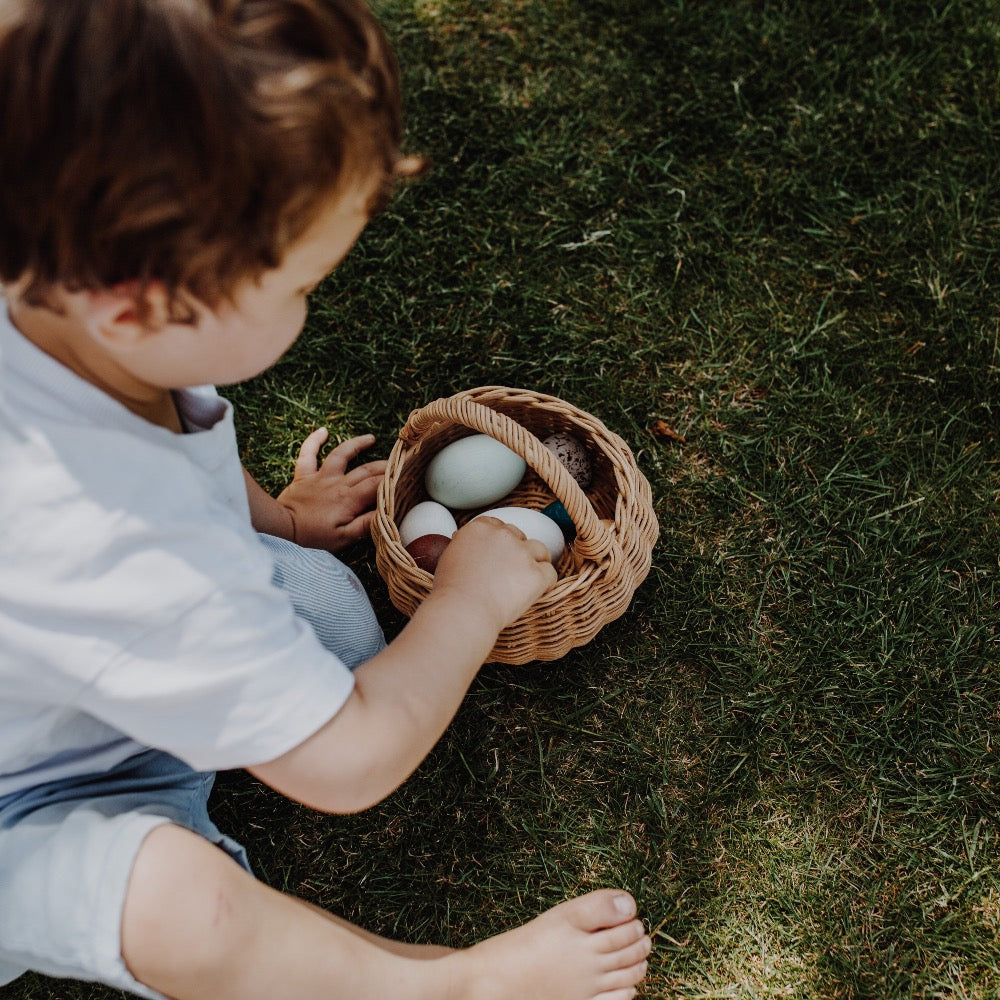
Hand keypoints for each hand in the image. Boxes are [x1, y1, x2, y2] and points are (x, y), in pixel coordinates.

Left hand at [276, 429, 386, 552]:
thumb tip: (384, 513)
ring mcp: (320, 477)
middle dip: (384, 465)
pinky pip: (308, 454)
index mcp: (349, 499)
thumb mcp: (343, 539)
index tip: (405, 476)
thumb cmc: (312, 537)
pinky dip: (314, 440)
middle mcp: (337, 483)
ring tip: (370, 438)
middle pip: (366, 469)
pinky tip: (324, 431)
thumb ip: (364, 524)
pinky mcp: (303, 476)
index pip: (377, 485)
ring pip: (341, 454)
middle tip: (397, 462)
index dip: (392, 480)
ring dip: (356, 444)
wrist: (281, 528)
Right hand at [430, 516, 557, 633]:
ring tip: (530, 578)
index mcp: (480, 528)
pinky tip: (538, 592)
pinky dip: (546, 583)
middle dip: (517, 550)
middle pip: (519, 535)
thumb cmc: (450, 591)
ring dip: (537, 561)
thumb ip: (462, 544)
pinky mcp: (536, 573)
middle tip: (511, 570)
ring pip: (540, 549)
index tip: (498, 554)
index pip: (497, 524)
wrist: (463, 610)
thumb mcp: (449, 557)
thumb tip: (461, 537)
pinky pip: (550, 573)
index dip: (500, 540)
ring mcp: (522, 553)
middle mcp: (503, 535)